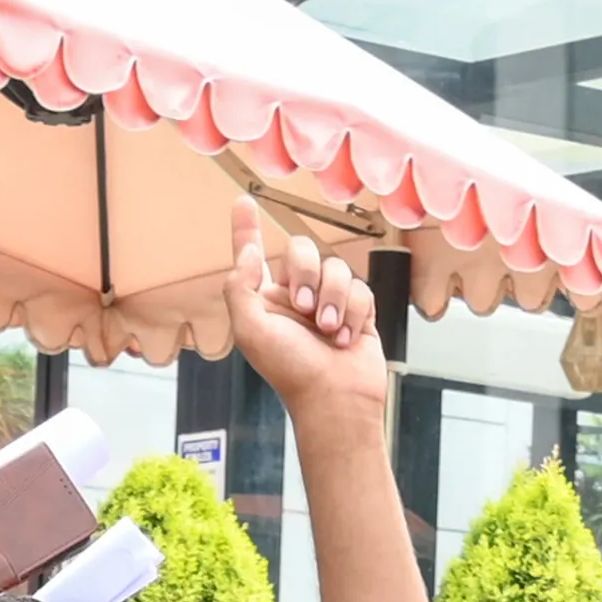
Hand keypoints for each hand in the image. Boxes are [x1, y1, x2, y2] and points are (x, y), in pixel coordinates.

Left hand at [222, 203, 384, 435]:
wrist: (336, 398)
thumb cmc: (291, 371)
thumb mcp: (250, 330)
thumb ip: (241, 286)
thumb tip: (249, 252)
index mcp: (265, 300)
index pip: (252, 254)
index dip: (247, 228)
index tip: (244, 202)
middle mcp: (295, 297)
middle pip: (303, 250)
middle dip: (307, 272)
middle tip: (304, 306)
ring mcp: (327, 303)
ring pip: (336, 268)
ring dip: (333, 299)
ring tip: (328, 331)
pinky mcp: (357, 312)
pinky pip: (360, 288)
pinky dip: (353, 311)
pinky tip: (346, 337)